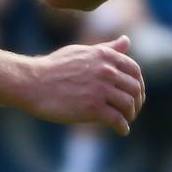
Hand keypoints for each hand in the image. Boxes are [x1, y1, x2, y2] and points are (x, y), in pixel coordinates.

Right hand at [15, 38, 144, 132]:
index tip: (135, 94)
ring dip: (130, 115)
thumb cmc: (54, 67)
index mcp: (104, 56)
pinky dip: (123, 127)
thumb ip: (107, 49)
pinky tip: (121, 130)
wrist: (32, 83)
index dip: (138, 84)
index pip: (134, 71)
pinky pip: (117, 120)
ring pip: (129, 105)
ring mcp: (100, 89)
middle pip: (135, 89)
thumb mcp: (82, 52)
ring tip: (125, 121)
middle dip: (137, 102)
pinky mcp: (93, 108)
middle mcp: (106, 71)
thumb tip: (126, 40)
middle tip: (132, 111)